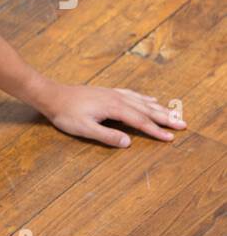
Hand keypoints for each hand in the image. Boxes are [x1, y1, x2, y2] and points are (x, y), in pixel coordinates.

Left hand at [34, 81, 186, 146]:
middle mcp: (118, 99)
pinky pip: (133, 95)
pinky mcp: (108, 92)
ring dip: (159, 108)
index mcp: (115, 108)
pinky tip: (150, 100)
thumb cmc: (66, 114)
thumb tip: (128, 143)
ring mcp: (114, 94)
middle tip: (183, 124)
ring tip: (174, 113)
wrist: (53, 95)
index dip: (156, 131)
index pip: (141, 122)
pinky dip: (145, 99)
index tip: (171, 138)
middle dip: (166, 118)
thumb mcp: (85, 129)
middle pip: (147, 110)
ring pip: (142, 102)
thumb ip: (107, 136)